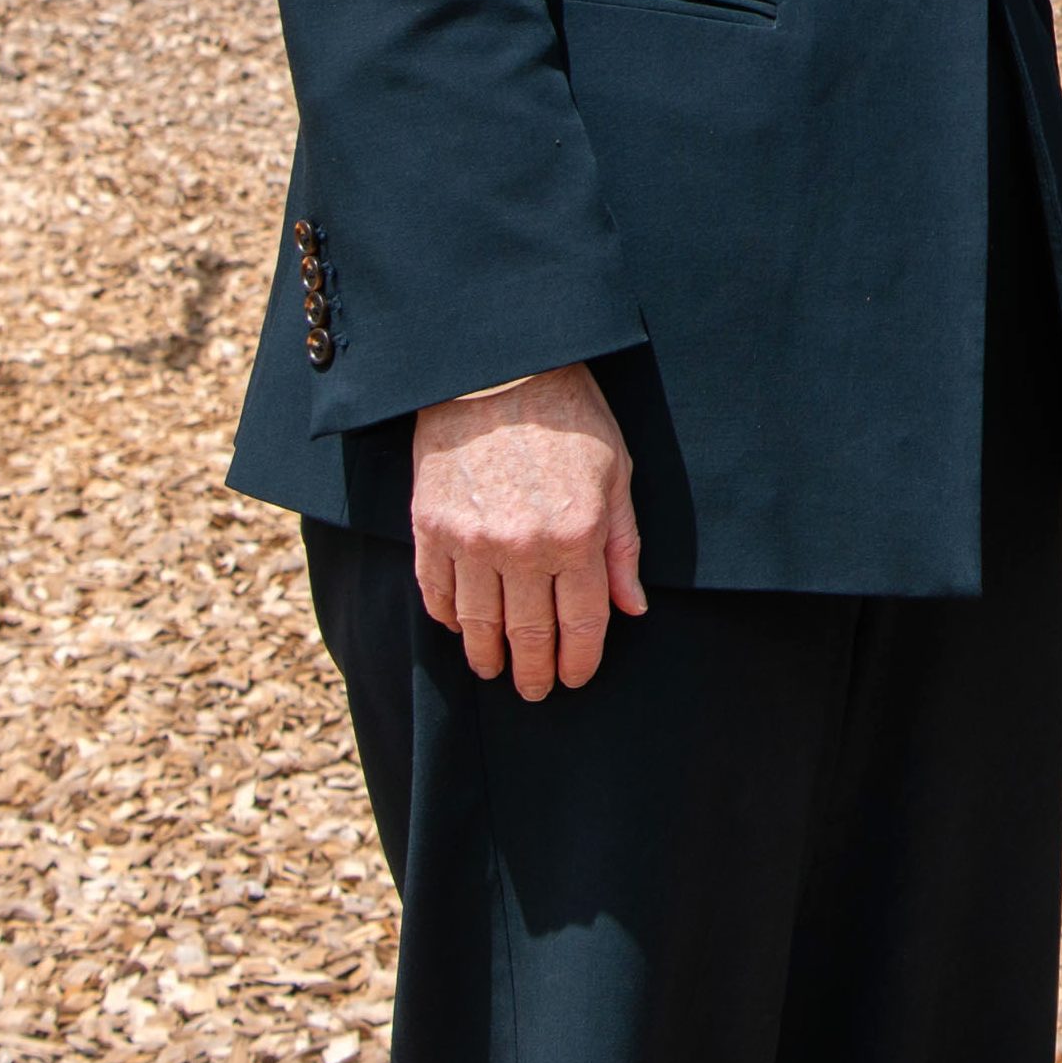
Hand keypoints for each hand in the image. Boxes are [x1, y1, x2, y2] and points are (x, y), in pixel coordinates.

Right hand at [410, 363, 645, 698]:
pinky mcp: (431, 526)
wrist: (500, 371)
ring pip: (478, 625)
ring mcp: (471, 539)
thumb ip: (622, 547)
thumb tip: (631, 609)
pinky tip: (461, 630)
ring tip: (494, 671)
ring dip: (487, 656)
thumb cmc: (570, 418)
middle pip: (528, 635)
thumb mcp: (617, 476)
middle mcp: (522, 547)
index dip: (579, 661)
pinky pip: (437, 593)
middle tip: (535, 691)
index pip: (581, 624)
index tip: (575, 679)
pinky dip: (449, 619)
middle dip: (534, 671)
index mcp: (577, 536)